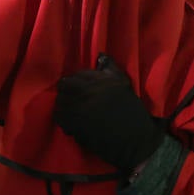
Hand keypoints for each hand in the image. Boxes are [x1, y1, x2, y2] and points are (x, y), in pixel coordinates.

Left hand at [53, 56, 163, 173]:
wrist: (133, 138)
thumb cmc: (131, 110)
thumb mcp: (124, 84)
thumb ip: (110, 69)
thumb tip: (100, 56)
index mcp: (99, 81)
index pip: (76, 76)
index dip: (75, 81)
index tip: (79, 87)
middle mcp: (86, 92)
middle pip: (65, 86)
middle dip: (67, 90)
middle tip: (73, 97)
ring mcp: (78, 109)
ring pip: (60, 101)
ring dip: (64, 104)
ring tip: (72, 110)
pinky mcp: (75, 125)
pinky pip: (60, 118)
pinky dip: (64, 119)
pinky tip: (71, 122)